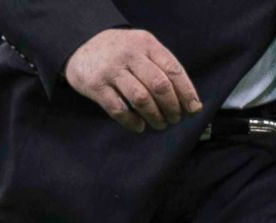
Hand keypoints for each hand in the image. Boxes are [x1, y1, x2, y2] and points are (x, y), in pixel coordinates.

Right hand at [65, 29, 201, 133]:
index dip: (187, 93)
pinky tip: (140, 126)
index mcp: (146, 43)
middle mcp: (129, 54)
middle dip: (172, 108)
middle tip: (174, 119)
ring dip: (155, 116)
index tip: (193, 109)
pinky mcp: (96, 86)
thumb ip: (164, 69)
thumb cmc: (122, 54)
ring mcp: (111, 69)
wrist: (81, 46)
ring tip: (160, 124)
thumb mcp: (143, 50)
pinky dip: (132, 122)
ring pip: (141, 99)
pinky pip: (119, 109)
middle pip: (159, 86)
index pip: (173, 70)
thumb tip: (191, 104)